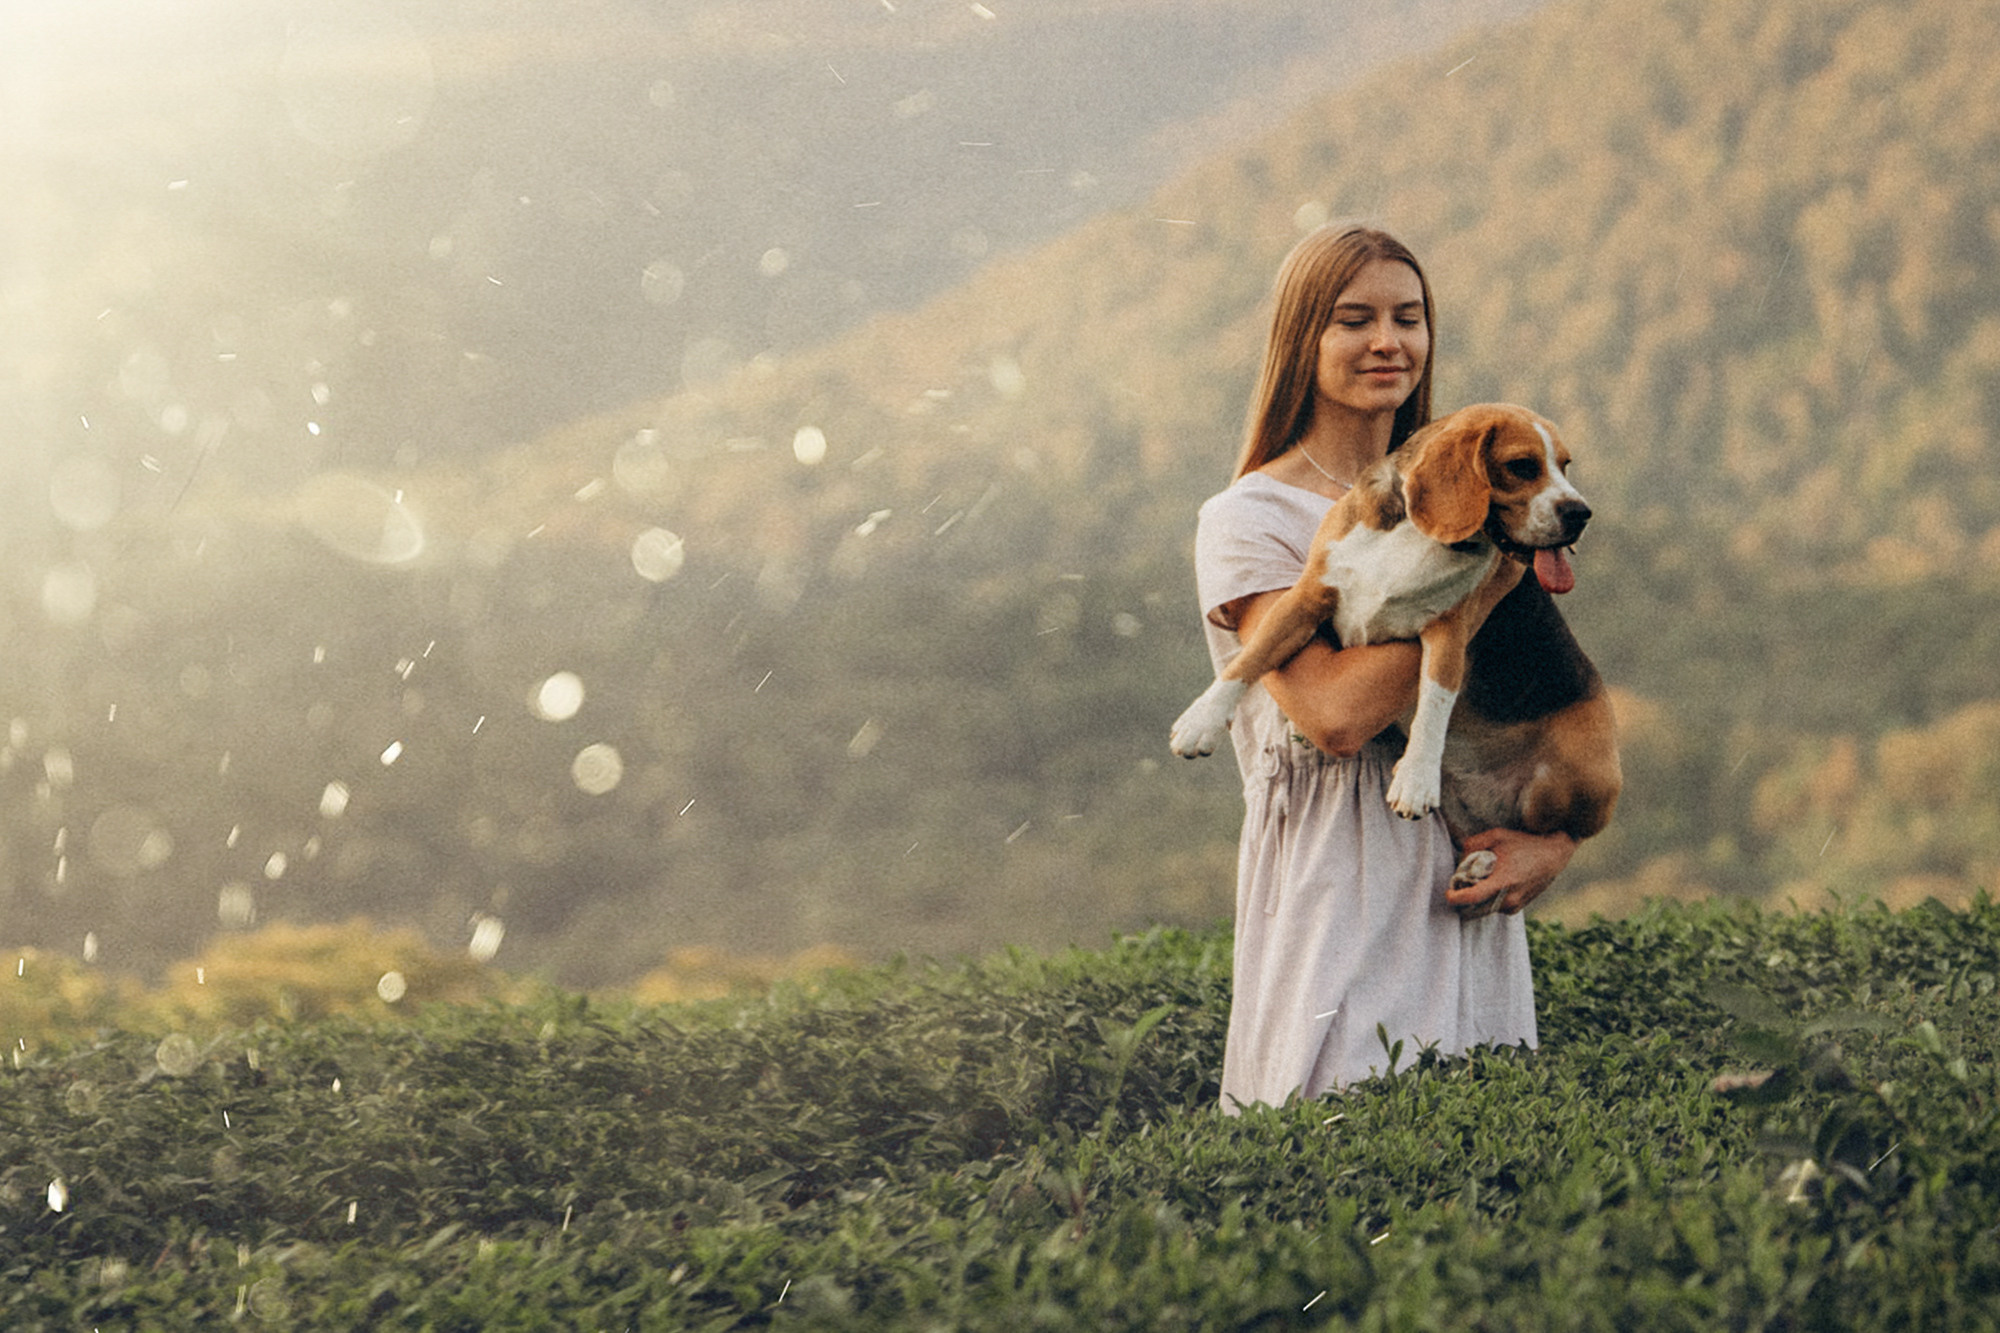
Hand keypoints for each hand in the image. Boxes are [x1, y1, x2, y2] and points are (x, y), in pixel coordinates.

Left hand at [1446, 827, 1576, 914]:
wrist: (1553, 854)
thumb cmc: (1524, 843)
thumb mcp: (1496, 835)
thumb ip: (1472, 844)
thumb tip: (1459, 859)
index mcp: (1502, 881)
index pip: (1471, 898)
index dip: (1454, 898)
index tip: (1447, 893)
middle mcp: (1509, 899)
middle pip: (1473, 909)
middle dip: (1462, 900)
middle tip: (1461, 884)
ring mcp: (1514, 906)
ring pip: (1482, 910)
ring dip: (1474, 900)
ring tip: (1476, 881)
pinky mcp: (1517, 909)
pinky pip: (1493, 908)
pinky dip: (1486, 900)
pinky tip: (1490, 884)